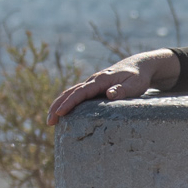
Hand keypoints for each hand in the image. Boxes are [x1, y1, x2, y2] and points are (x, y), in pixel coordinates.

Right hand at [47, 51, 174, 123]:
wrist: (138, 66)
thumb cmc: (138, 77)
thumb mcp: (135, 85)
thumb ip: (123, 90)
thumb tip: (109, 94)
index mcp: (101, 80)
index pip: (82, 92)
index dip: (70, 103)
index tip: (61, 113)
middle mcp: (93, 80)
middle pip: (71, 92)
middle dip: (58, 106)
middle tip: (49, 121)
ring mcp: (91, 83)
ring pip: (70, 92)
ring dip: (58, 104)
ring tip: (50, 120)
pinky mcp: (92, 87)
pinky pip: (75, 94)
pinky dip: (66, 102)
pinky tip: (61, 113)